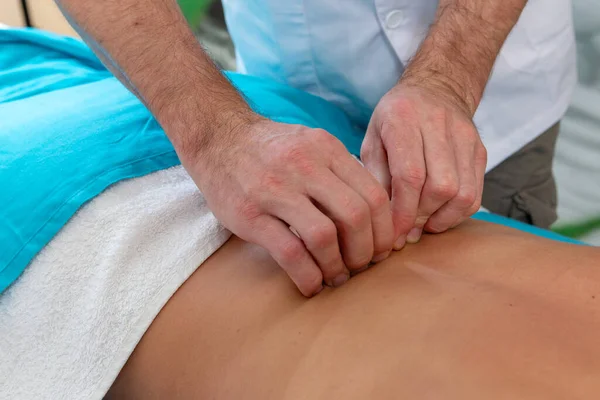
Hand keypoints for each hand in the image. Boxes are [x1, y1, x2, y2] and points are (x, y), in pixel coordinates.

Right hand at [184, 116, 394, 296]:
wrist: (218, 138)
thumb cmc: (271, 149)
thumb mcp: (311, 145)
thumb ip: (341, 172)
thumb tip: (375, 214)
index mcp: (326, 149)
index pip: (373, 194)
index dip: (385, 230)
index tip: (383, 249)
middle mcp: (304, 166)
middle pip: (355, 216)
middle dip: (366, 251)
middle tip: (362, 266)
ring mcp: (275, 190)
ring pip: (324, 236)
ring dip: (337, 266)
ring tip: (336, 277)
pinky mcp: (250, 215)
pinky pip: (290, 252)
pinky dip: (307, 276)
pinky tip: (311, 285)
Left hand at [361, 82, 486, 248]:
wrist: (436, 88)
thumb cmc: (395, 119)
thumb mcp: (372, 140)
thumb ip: (375, 177)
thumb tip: (384, 220)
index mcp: (403, 119)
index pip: (410, 175)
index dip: (403, 212)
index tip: (393, 234)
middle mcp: (438, 124)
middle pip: (440, 187)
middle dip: (421, 217)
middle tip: (406, 230)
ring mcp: (465, 137)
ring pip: (463, 193)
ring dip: (442, 219)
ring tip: (423, 225)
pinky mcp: (480, 150)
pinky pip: (475, 193)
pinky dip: (457, 213)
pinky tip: (439, 215)